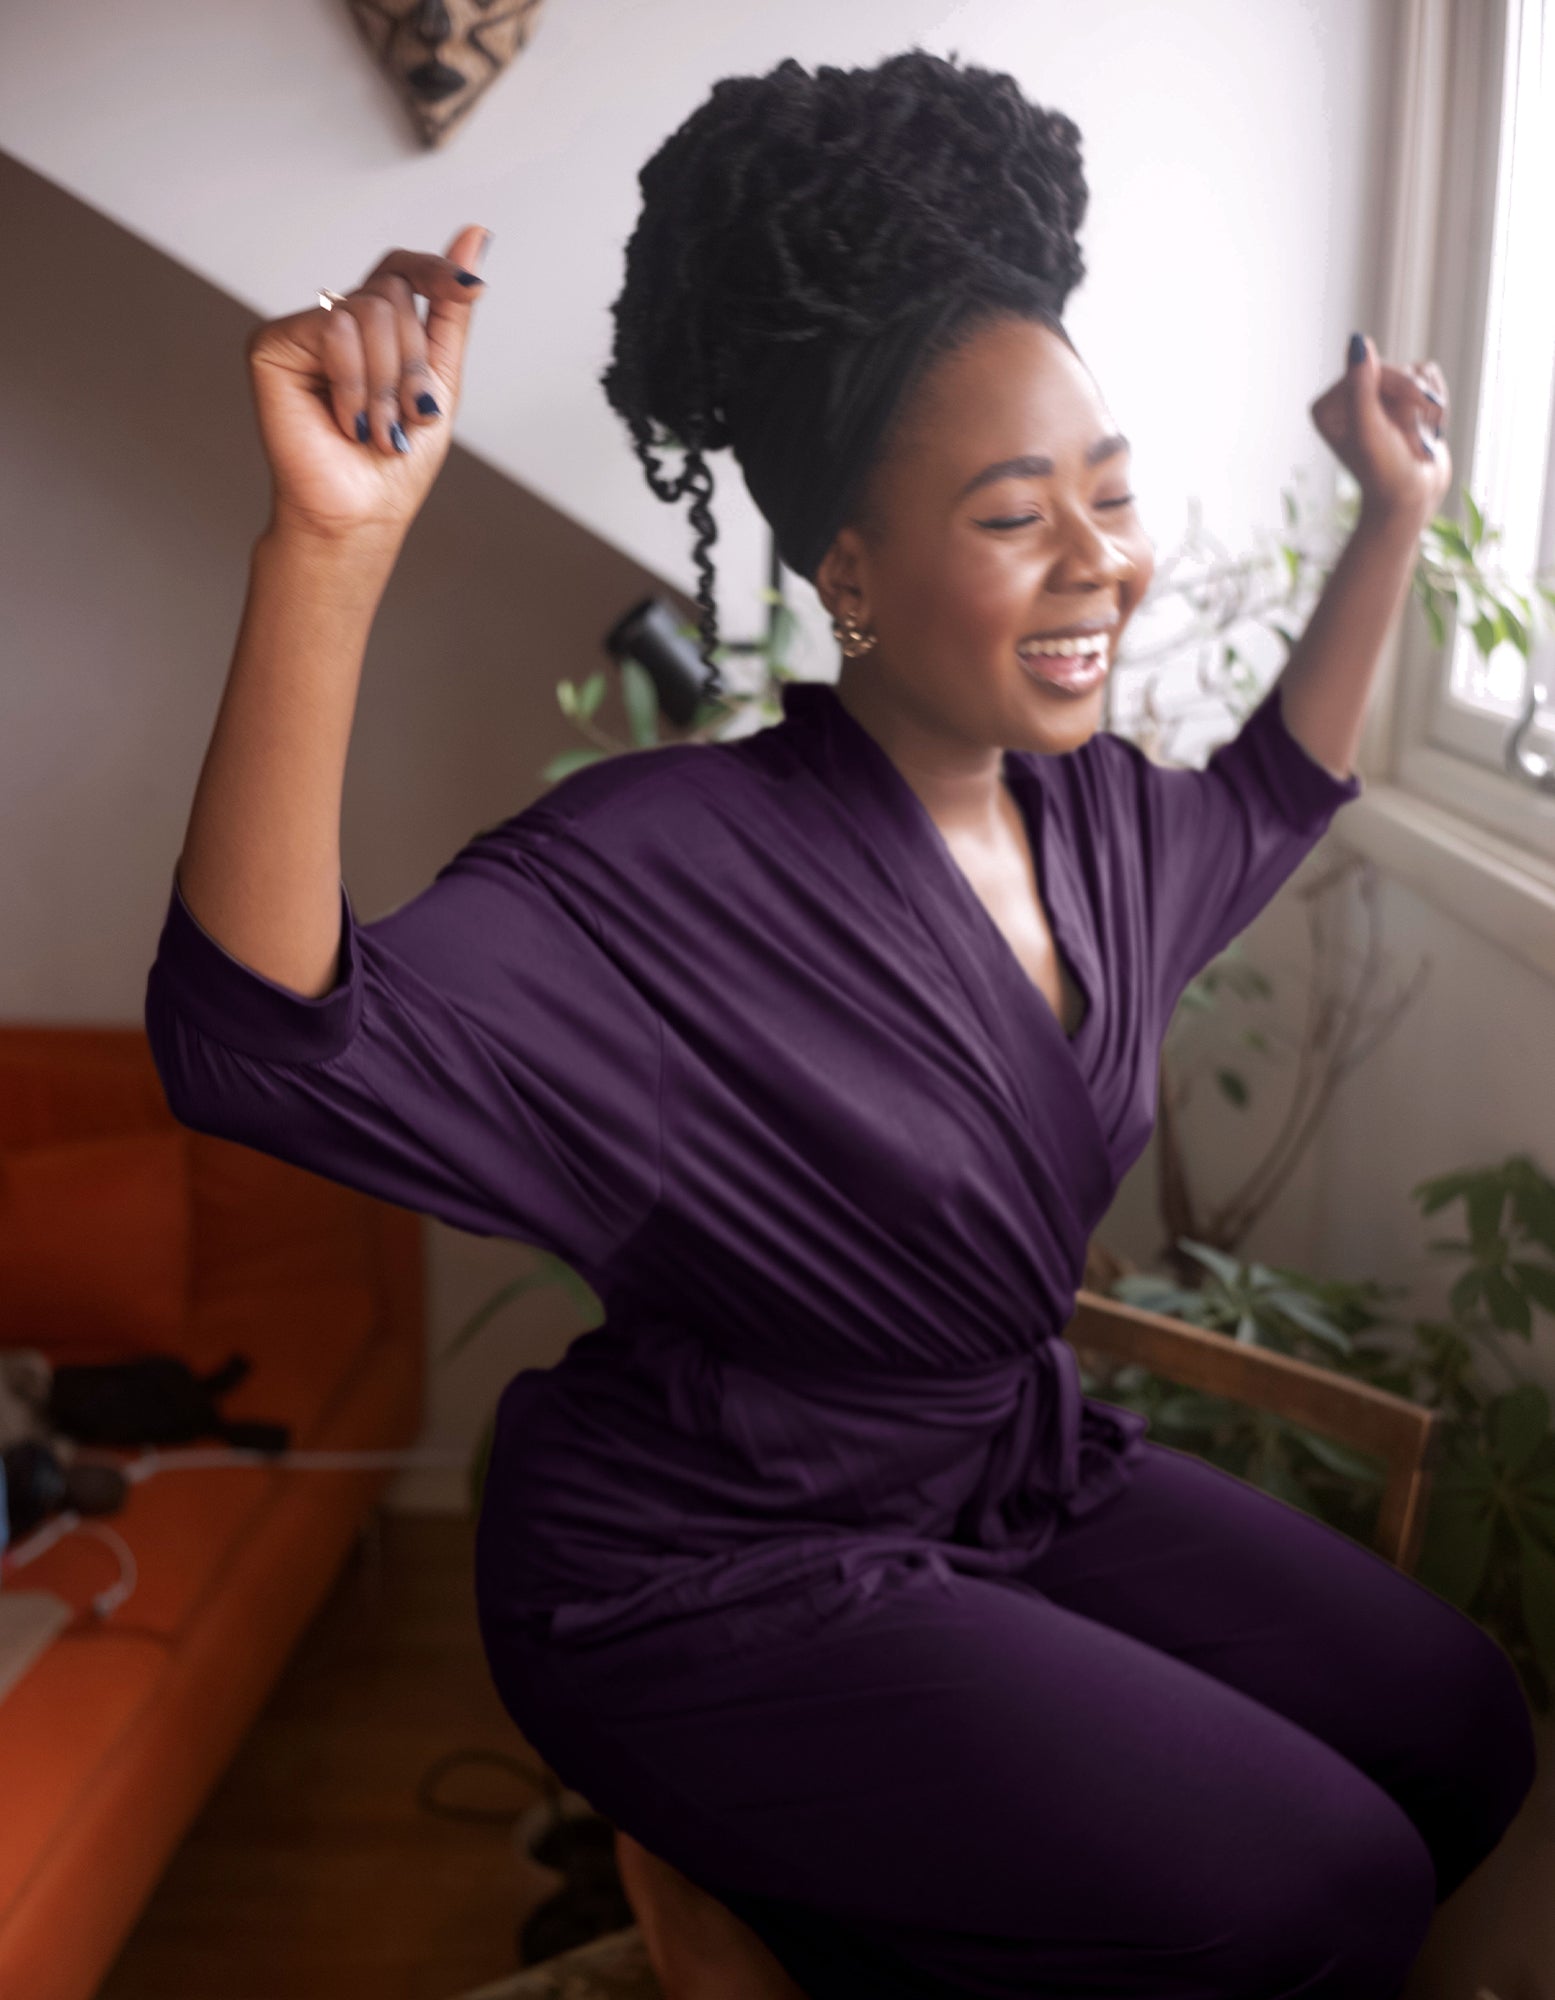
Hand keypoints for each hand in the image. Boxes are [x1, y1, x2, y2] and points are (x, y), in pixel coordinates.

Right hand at [245, 223, 490, 544]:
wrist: (361, 513)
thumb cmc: (396, 460)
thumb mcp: (439, 378)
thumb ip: (450, 309)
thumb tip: (473, 235)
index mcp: (373, 327)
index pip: (401, 269)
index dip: (435, 271)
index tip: (468, 288)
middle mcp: (335, 321)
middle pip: (392, 296)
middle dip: (413, 366)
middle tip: (406, 419)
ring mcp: (301, 330)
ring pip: (369, 313)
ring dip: (387, 385)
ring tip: (377, 430)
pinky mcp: (271, 344)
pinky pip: (336, 332)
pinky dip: (354, 384)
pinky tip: (346, 421)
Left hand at [1308, 335, 1452, 536]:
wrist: (1412, 501)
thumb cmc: (1386, 472)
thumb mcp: (1370, 430)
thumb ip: (1361, 387)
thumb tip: (1358, 340)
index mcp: (1329, 406)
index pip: (1369, 368)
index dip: (1396, 390)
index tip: (1402, 422)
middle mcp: (1349, 398)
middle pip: (1395, 370)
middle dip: (1413, 402)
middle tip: (1418, 434)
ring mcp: (1377, 399)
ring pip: (1415, 373)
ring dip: (1427, 406)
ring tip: (1419, 439)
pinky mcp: (1403, 401)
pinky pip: (1429, 377)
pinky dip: (1437, 404)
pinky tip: (1430, 430)